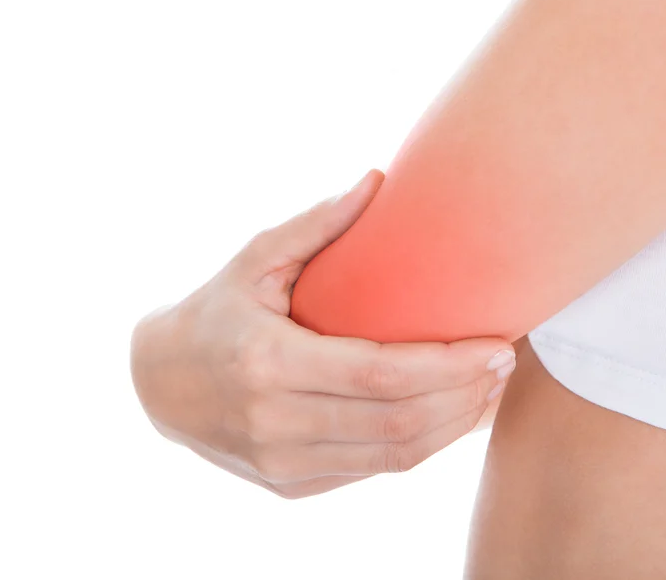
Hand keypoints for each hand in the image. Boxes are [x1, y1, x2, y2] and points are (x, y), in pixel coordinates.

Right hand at [130, 170, 516, 498]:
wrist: (159, 384)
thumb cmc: (217, 309)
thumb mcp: (254, 258)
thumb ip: (318, 223)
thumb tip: (381, 179)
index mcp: (268, 362)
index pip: (381, 373)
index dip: (449, 364)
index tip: (497, 342)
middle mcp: (275, 423)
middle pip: (399, 421)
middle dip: (466, 394)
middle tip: (505, 362)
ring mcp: (282, 463)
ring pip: (396, 456)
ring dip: (456, 425)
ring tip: (491, 388)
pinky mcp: (291, 485)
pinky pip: (377, 470)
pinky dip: (426, 445)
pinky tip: (455, 415)